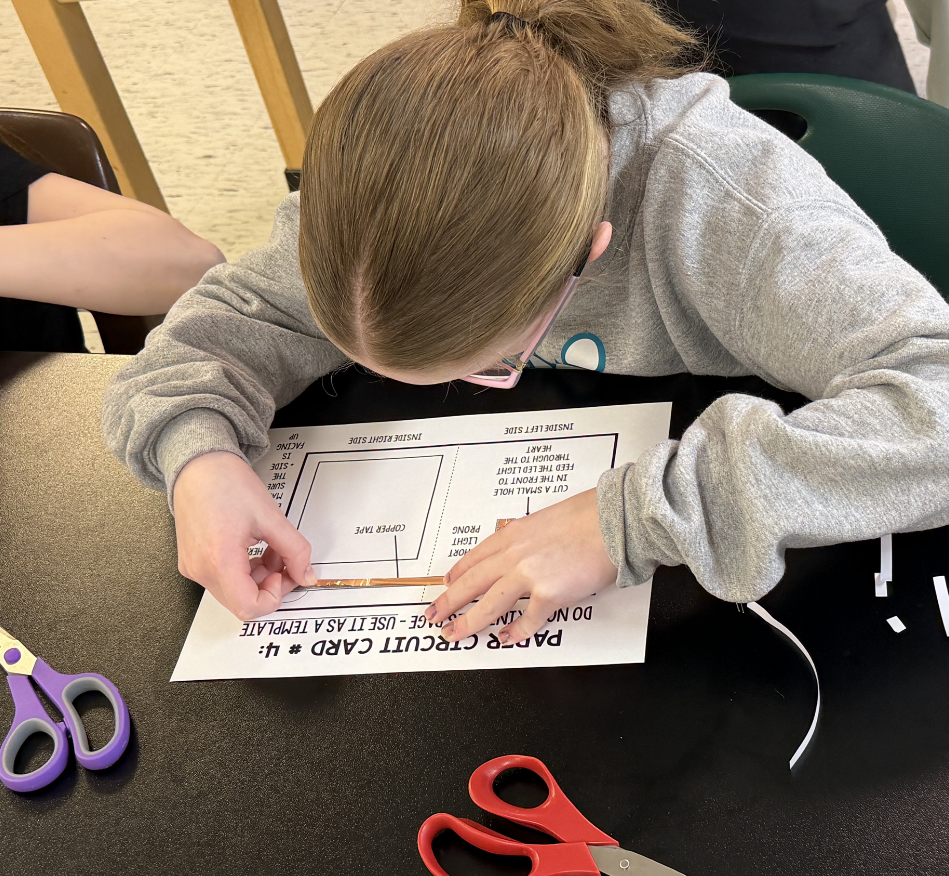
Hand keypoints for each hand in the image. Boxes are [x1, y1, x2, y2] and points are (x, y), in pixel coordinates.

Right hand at [173, 451, 317, 619]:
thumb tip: (306, 574)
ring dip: (258, 577)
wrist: (198, 466)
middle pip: (242, 602)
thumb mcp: (271, 516)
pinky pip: (223, 580)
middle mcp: (200, 569)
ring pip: (234, 592)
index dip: (274, 596)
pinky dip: (244, 570)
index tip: (284, 574)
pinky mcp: (192, 562)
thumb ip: (295, 550)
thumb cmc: (226, 483)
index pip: (249, 607)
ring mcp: (193, 567)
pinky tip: (254, 547)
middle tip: (284, 560)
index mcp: (219, 560)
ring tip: (269, 548)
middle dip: (270, 585)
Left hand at [425, 489, 616, 643]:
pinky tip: (507, 639)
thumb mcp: (547, 518)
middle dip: (448, 602)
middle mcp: (514, 554)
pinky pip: (527, 619)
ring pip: (488, 604)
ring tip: (455, 634)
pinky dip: (516, 632)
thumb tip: (525, 549)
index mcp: (513, 534)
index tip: (447, 584)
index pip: (475, 558)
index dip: (457, 574)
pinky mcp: (549, 593)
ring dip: (468, 622)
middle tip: (434, 615)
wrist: (614, 521)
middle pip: (471, 583)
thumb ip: (530, 536)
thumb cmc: (590, 516)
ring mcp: (529, 574)